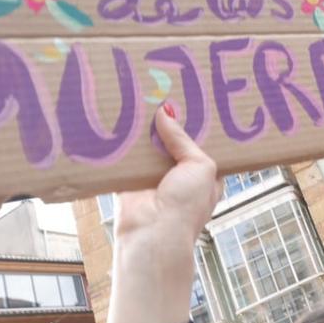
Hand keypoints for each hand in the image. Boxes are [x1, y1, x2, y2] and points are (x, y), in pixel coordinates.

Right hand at [105, 104, 219, 322]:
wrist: (153, 234)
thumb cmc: (186, 205)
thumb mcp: (199, 166)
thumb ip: (183, 139)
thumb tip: (166, 112)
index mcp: (205, 173)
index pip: (202, 142)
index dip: (197, 122)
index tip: (191, 96)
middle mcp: (180, 175)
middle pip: (173, 140)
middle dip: (167, 120)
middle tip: (160, 88)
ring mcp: (154, 178)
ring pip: (148, 146)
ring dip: (143, 129)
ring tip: (138, 96)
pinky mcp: (129, 182)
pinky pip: (124, 158)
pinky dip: (120, 144)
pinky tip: (118, 118)